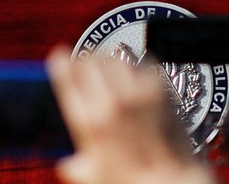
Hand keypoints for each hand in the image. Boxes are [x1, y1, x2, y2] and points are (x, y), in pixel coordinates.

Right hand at [45, 47, 213, 183]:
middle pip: (90, 61)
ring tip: (106, 66)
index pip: (68, 78)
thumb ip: (74, 165)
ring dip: (107, 59)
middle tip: (83, 62)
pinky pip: (142, 64)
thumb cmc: (131, 181)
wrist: (169, 181)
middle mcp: (112, 102)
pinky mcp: (160, 89)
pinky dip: (134, 65)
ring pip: (115, 58)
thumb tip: (65, 164)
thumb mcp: (93, 175)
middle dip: (84, 59)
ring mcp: (137, 93)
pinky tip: (132, 73)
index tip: (59, 56)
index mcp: (90, 122)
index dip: (61, 63)